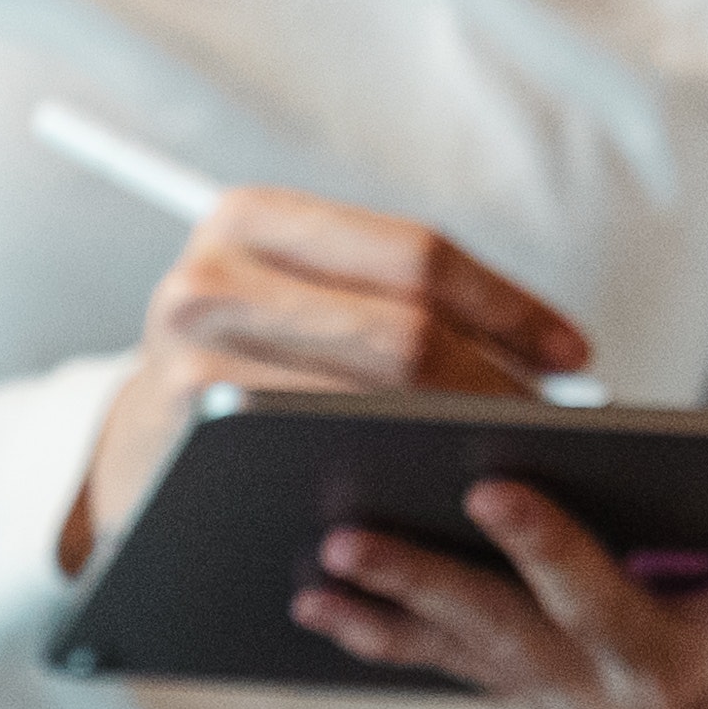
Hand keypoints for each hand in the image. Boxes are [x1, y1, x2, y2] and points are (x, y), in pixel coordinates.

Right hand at [67, 189, 592, 573]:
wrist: (134, 445)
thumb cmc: (254, 363)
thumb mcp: (304, 299)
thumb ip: (400, 302)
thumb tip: (558, 361)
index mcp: (253, 216)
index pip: (415, 257)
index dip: (508, 307)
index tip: (573, 355)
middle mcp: (212, 275)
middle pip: (401, 334)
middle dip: (491, 386)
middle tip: (551, 428)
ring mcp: (194, 359)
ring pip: (371, 403)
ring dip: (456, 436)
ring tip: (512, 457)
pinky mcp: (192, 435)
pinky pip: (327, 458)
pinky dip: (399, 476)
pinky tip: (439, 493)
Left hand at [294, 470, 707, 708]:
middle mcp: (661, 683)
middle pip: (601, 609)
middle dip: (549, 550)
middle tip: (495, 486)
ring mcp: (581, 697)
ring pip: (491, 637)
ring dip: (413, 591)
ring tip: (336, 541)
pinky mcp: (530, 697)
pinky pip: (443, 664)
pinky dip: (375, 632)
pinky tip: (305, 592)